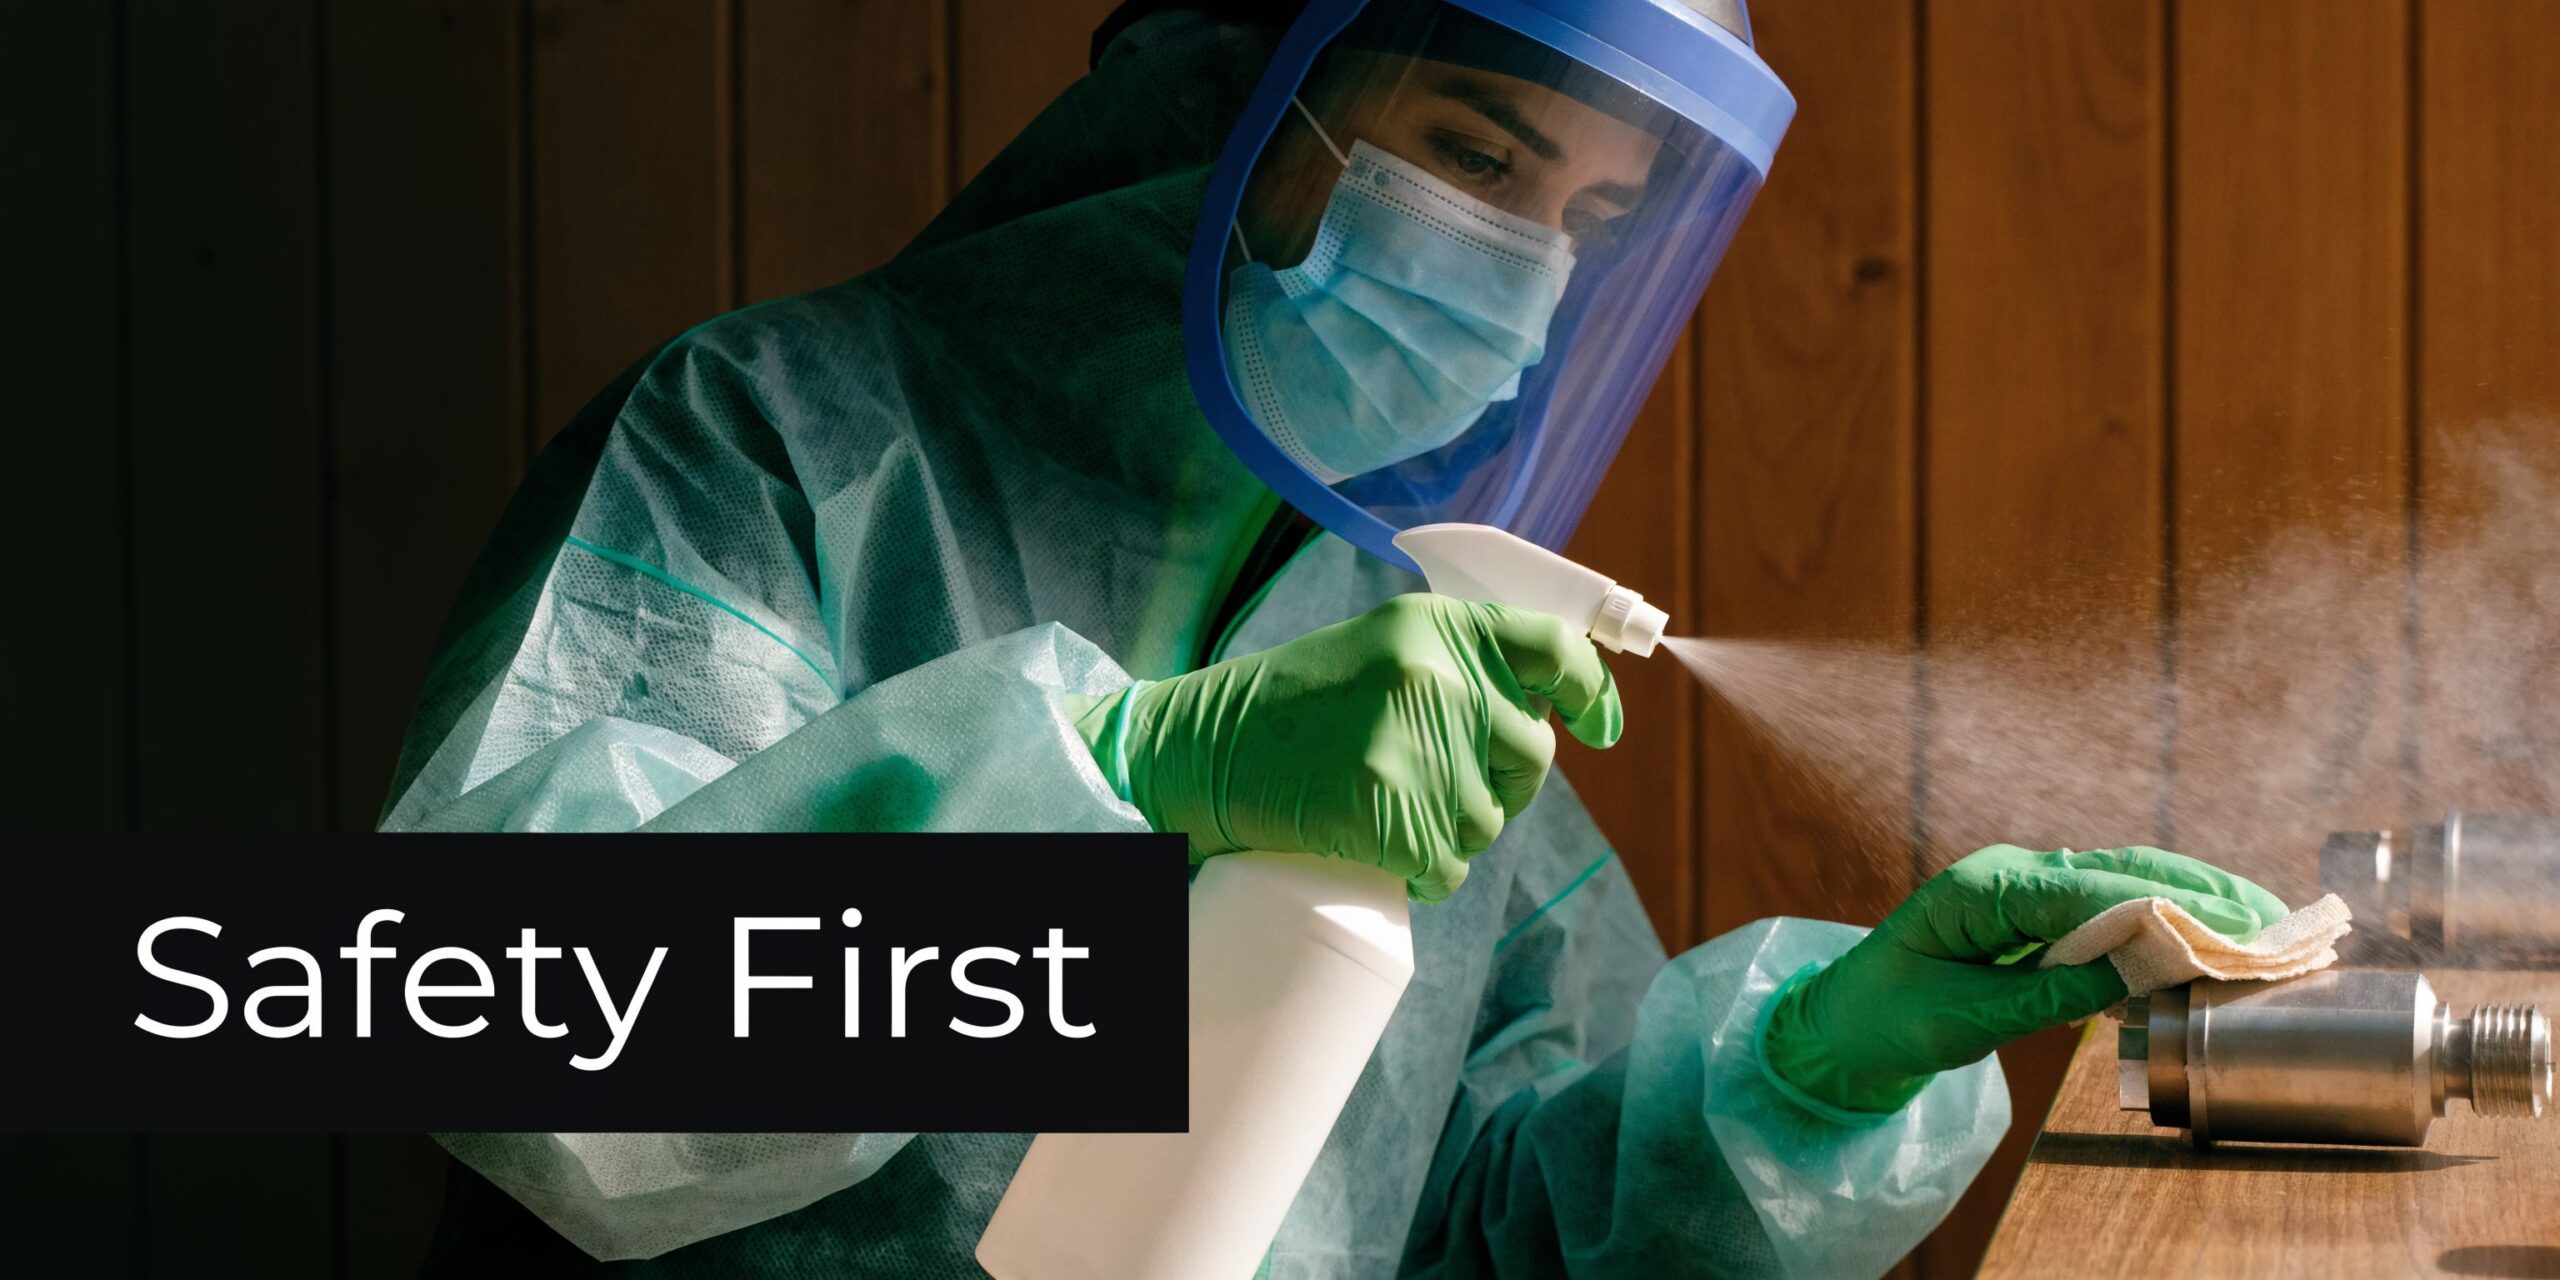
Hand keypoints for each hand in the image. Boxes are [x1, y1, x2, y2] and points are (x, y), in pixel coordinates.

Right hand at [1091, 593, 1621, 900]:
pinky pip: (1449, 866)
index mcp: (1438, 626)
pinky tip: (1380, 852)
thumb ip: (1453, 664)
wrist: (1196, 750)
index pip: (1556, 651)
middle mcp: (1439, 675)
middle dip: (1500, 783)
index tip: (1601, 727)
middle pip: (1531, 755)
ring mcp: (1420, 745)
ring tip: (1385, 809)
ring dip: (1451, 832)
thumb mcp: (1380, 651)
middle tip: (1436, 785)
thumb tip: (1543, 708)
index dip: (1592, 693)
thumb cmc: (1285, 709)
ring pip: (1490, 820)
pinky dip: (1422, 873)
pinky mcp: (1397, 813)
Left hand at [1760, 844, 2287, 1113]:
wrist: (1843, 1026)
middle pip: (2119, 871)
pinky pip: (2111, 908)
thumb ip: (2048, 993)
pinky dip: (2165, 920)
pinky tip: (2215, 936)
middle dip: (2200, 892)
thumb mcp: (1964, 1018)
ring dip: (2195, 899)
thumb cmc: (1888, 1020)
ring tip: (2268, 924)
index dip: (2163, 905)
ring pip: (2124, 882)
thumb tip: (2136, 969)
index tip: (2230, 925)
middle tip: (2277, 921)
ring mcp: (2026, 891)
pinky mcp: (2038, 915)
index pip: (2086, 890)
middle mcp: (2010, 876)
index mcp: (1982, 889)